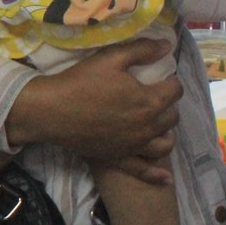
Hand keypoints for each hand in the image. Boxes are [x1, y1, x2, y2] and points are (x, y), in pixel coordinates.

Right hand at [7, 38, 181, 182]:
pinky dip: (157, 175)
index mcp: (149, 101)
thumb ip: (141, 50)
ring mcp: (135, 146)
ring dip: (165, 132)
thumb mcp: (110, 58)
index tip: (159, 77)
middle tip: (153, 96)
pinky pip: (144, 170)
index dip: (169, 81)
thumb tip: (167, 46)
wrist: (51, 110)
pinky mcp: (120, 158)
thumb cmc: (80, 81)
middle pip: (172, 116)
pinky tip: (166, 178)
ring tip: (156, 124)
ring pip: (165, 143)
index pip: (174, 90)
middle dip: (167, 104)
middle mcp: (148, 126)